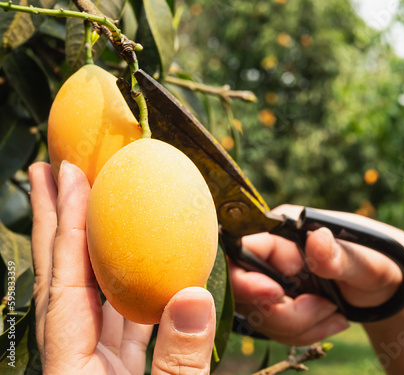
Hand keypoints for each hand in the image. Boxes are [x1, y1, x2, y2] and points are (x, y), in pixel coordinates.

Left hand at [30, 161, 215, 373]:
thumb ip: (179, 362)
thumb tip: (195, 296)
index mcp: (72, 372)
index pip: (66, 284)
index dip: (68, 224)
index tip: (73, 175)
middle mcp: (73, 361)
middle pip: (58, 279)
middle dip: (53, 221)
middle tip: (49, 171)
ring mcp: (92, 366)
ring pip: (87, 295)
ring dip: (90, 246)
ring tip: (92, 203)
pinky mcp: (113, 372)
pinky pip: (117, 316)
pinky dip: (126, 283)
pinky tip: (139, 262)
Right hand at [230, 204, 403, 344]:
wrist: (384, 285)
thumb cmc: (379, 262)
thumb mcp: (367, 261)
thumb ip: (340, 255)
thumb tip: (316, 239)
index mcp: (284, 230)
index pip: (243, 250)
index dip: (247, 279)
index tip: (277, 296)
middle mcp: (269, 253)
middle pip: (245, 292)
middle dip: (285, 313)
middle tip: (326, 308)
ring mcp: (270, 278)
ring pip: (259, 316)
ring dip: (300, 326)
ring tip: (335, 314)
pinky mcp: (276, 301)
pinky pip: (273, 329)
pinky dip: (303, 334)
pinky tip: (330, 321)